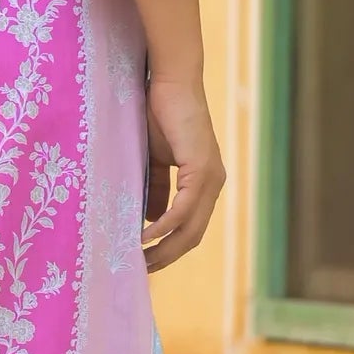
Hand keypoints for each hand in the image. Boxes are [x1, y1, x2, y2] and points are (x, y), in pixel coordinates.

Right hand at [142, 74, 223, 270]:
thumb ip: (156, 189)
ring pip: (190, 228)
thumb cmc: (160, 115)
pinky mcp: (201, 170)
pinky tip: (145, 237)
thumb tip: (150, 221)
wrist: (171, 83)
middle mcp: (214, 185)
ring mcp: (210, 179)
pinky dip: (164, 227)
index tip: (146, 262)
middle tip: (140, 271)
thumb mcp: (154, 160)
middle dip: (166, 257)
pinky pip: (182, 210)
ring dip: (164, 248)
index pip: (191, 228)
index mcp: (205, 184)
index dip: (170, 248)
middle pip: (192, 236)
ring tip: (140, 260)